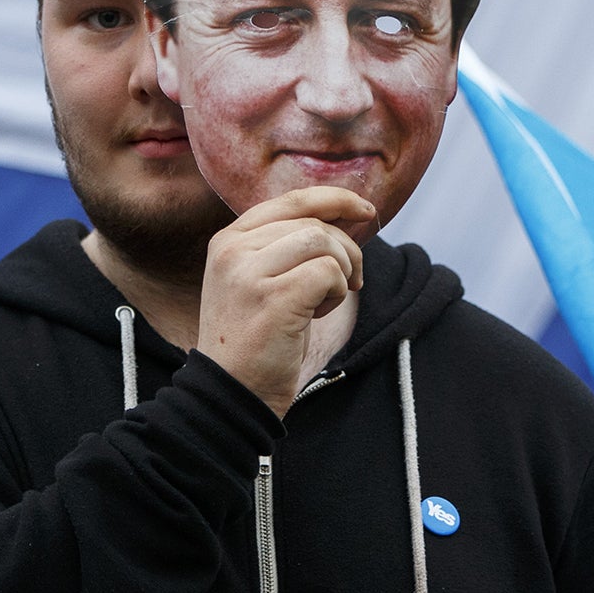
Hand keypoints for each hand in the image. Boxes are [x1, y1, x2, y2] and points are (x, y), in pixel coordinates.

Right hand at [198, 187, 373, 416]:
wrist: (232, 393)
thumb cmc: (255, 339)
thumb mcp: (260, 280)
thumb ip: (288, 245)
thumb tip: (344, 212)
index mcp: (228, 239)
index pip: (292, 199)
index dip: (335, 199)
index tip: (365, 211)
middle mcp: (233, 249)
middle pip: (314, 223)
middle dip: (346, 250)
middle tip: (351, 282)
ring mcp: (249, 272)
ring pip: (323, 242)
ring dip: (341, 272)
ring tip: (326, 301)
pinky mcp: (273, 297)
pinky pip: (329, 272)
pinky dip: (337, 292)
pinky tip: (317, 313)